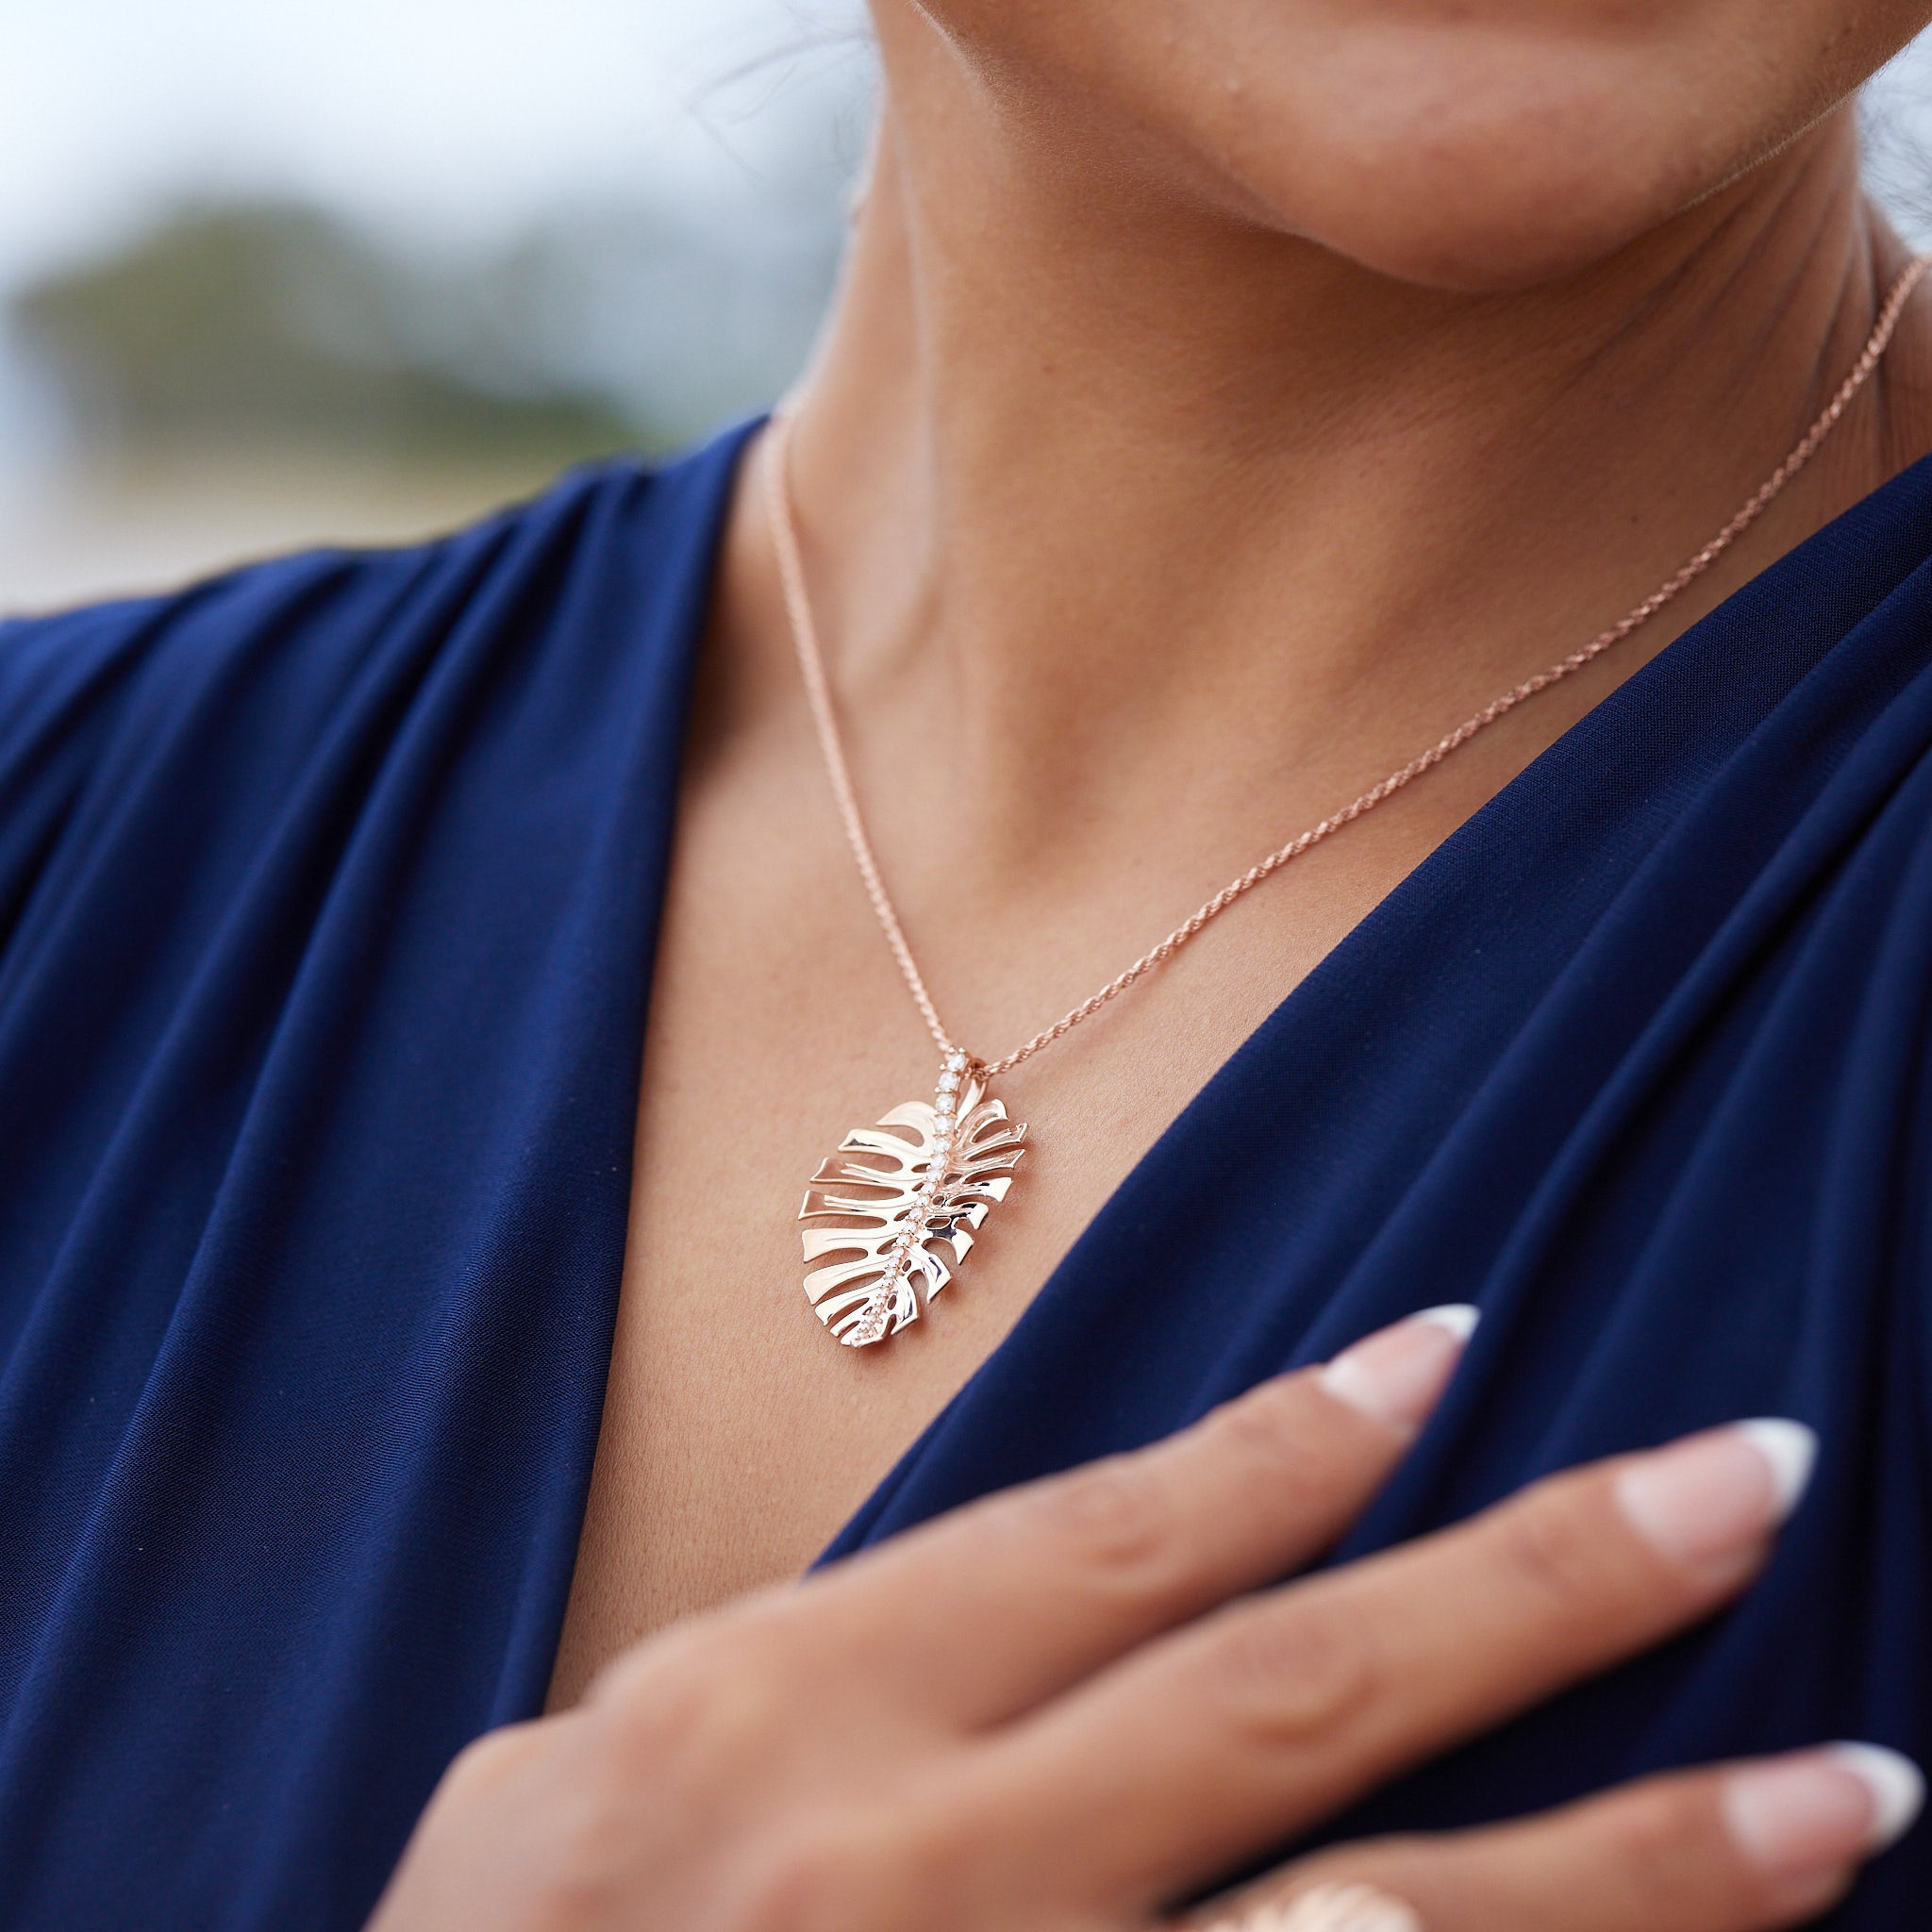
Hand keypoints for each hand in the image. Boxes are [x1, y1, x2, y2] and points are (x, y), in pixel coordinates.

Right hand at [367, 1307, 1918, 1931]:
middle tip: (1753, 1478)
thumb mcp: (569, 1788)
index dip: (1287, 1442)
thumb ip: (784, 1676)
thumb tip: (979, 1606)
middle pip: (1297, 1695)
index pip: (1102, 1539)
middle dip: (1540, 1584)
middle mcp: (936, 1862)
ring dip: (1627, 1864)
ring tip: (1840, 1792)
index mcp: (795, 1715)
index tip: (1451, 1352)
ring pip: (1383, 1930)